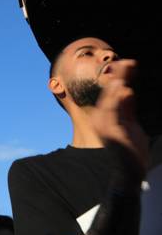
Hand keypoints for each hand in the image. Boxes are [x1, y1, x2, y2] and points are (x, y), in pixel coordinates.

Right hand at [91, 60, 148, 181]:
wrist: (129, 172)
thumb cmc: (131, 150)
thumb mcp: (132, 124)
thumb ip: (128, 108)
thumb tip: (127, 90)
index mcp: (108, 115)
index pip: (114, 92)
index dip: (120, 77)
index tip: (128, 63)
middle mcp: (103, 118)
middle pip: (110, 93)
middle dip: (118, 76)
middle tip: (127, 62)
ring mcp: (105, 126)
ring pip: (111, 100)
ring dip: (117, 85)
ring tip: (124, 71)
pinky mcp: (111, 133)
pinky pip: (114, 113)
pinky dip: (118, 101)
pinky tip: (125, 90)